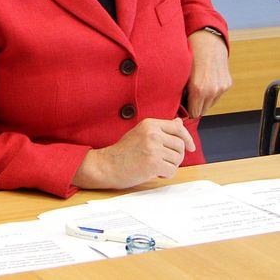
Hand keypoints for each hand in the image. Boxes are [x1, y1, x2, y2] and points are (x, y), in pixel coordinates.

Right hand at [71, 118, 195, 189]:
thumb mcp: (140, 133)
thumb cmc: (122, 152)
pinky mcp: (153, 163)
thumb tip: (179, 122)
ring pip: (178, 160)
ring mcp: (153, 148)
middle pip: (181, 146)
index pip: (178, 128)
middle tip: (162, 160)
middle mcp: (152, 134)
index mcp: (149, 124)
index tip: (190, 147)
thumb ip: (160, 129)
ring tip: (153, 165)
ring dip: (169, 166)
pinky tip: (152, 172)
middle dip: (175, 156)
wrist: (106, 165)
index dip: (187, 138)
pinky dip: (165, 175)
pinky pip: (172, 171)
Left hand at [185, 29, 231, 117]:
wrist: (208, 41)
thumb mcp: (181, 74)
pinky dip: (211, 92)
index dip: (187, 111)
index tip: (182, 108)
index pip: (194, 113)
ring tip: (196, 88)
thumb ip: (181, 91)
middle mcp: (212, 90)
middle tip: (187, 99)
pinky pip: (217, 95)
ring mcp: (222, 87)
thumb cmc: (190, 55)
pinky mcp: (227, 84)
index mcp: (198, 89)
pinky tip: (205, 82)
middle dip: (195, 106)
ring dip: (203, 100)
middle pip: (202, 111)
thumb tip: (178, 104)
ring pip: (210, 104)